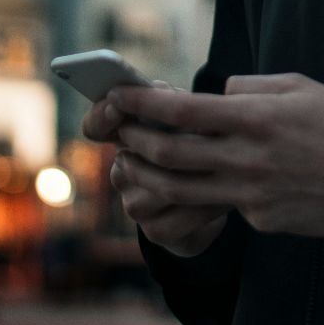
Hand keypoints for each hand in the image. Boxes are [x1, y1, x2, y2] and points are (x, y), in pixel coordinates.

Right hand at [82, 82, 228, 256]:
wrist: (218, 198)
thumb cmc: (201, 143)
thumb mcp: (189, 118)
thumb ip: (171, 103)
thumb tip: (161, 92)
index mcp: (124, 138)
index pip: (96, 127)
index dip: (102, 116)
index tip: (117, 106)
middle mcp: (122, 173)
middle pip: (135, 160)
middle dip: (171, 146)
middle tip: (203, 137)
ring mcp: (135, 205)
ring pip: (159, 189)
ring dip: (195, 179)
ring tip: (225, 168)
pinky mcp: (157, 232)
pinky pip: (179, 218)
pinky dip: (207, 206)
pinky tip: (227, 197)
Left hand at [110, 73, 323, 238]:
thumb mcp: (299, 87)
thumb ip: (251, 88)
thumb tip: (218, 95)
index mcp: (256, 118)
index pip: (182, 111)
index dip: (143, 104)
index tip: (118, 95)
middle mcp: (248, 158)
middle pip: (171, 154)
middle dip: (135, 140)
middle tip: (120, 131)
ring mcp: (252, 194)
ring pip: (181, 190)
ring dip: (148, 177)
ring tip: (133, 164)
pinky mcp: (260, 220)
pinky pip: (222, 205)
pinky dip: (205, 193)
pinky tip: (203, 183)